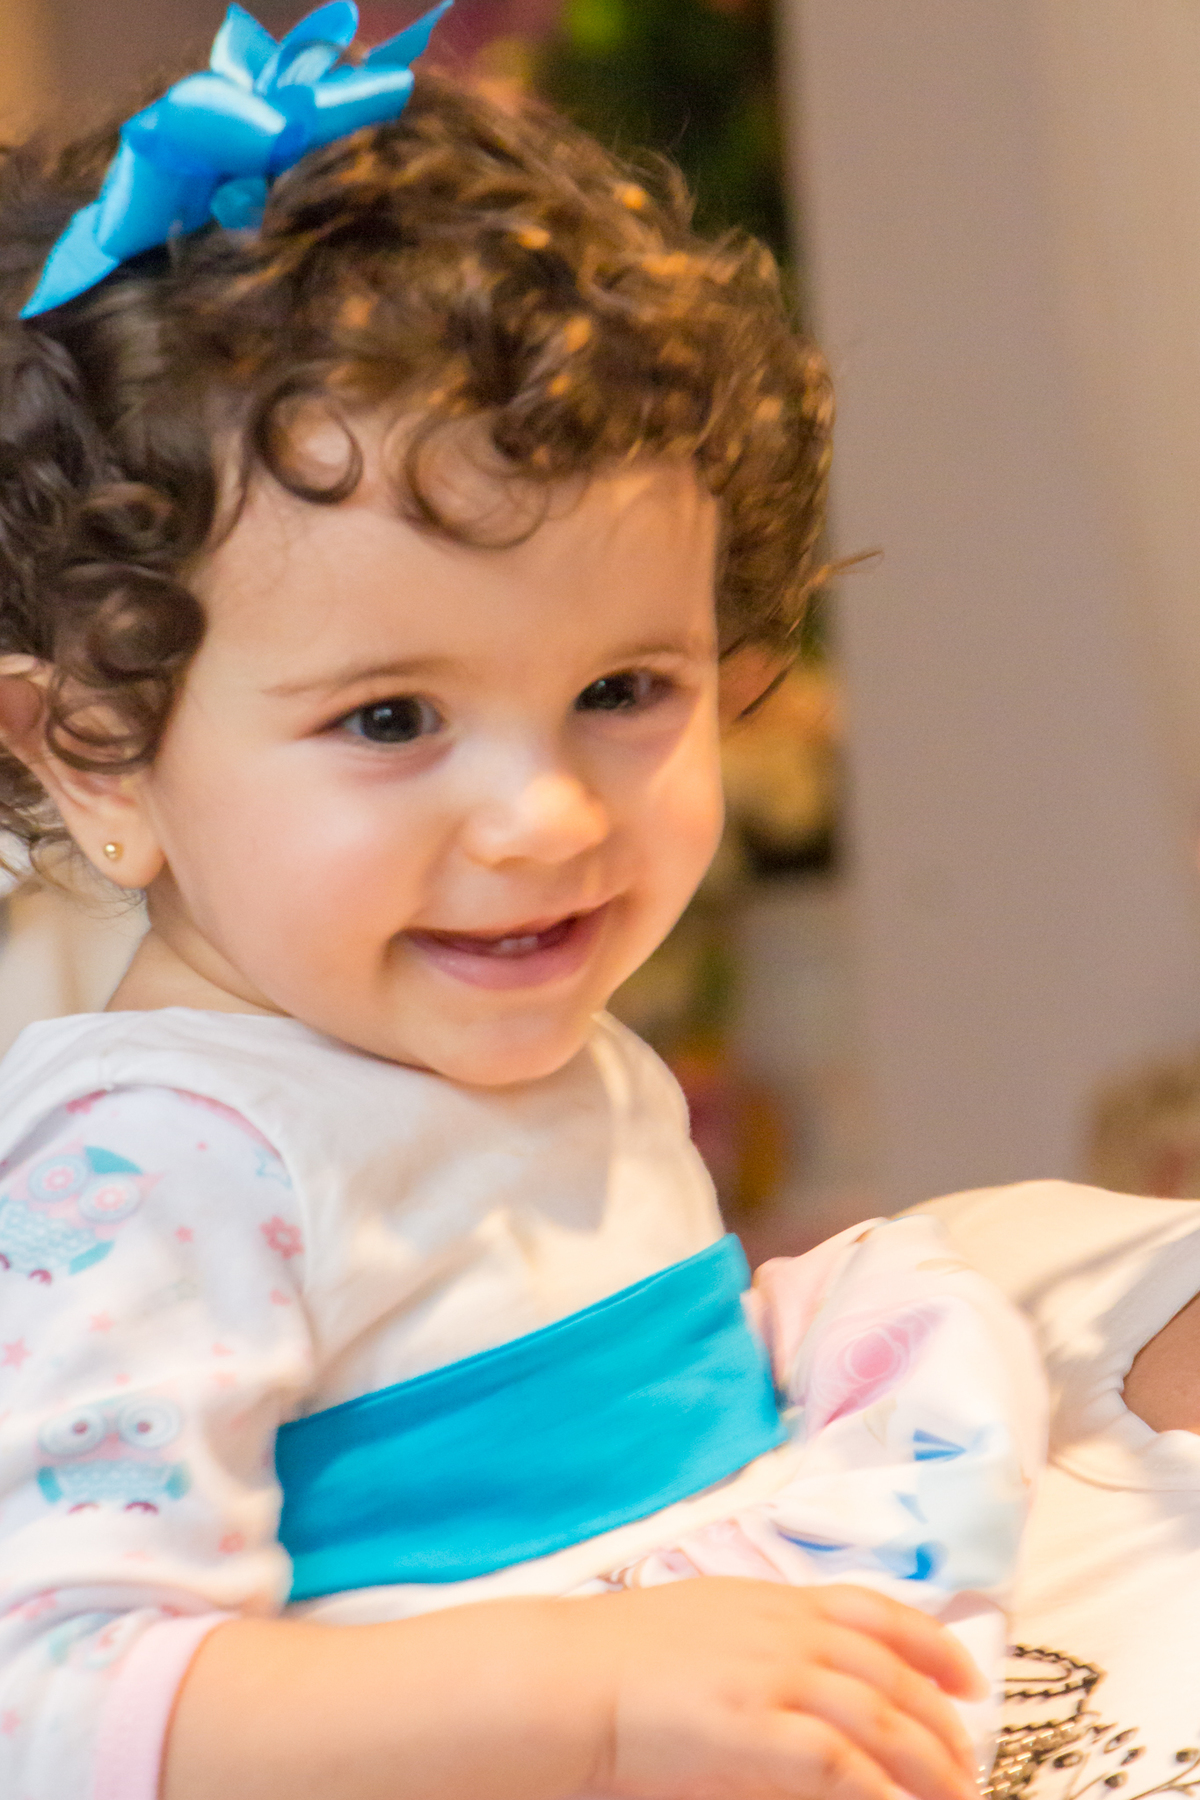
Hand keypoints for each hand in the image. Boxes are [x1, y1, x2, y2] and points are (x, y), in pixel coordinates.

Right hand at [570, 1578, 984, 1799]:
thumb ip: (768, 1633)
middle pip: (896, 1676)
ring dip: (931, 1766)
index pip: (881, 1613)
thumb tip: (814, 1664)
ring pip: (885, 1722)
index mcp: (779, 1601)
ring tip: (957, 1797)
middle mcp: (791, 1634)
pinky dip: (883, 1791)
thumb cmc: (628, 1653)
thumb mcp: (712, 1618)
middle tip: (968, 1766)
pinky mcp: (761, 1733)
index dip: (936, 1645)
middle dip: (944, 1725)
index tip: (970, 1678)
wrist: (575, 1676)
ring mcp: (778, 1681)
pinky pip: (844, 1767)